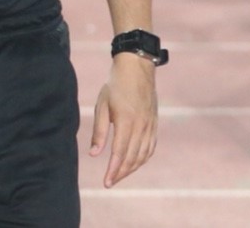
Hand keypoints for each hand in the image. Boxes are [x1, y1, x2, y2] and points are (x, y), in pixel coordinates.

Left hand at [90, 56, 157, 186]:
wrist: (137, 67)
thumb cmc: (116, 85)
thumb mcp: (102, 105)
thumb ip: (99, 131)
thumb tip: (94, 154)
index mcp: (127, 121)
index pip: (120, 153)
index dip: (113, 170)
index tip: (106, 183)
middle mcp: (141, 125)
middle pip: (132, 157)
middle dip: (121, 173)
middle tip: (110, 183)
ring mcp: (150, 124)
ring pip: (143, 154)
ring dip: (132, 168)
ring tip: (120, 175)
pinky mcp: (154, 122)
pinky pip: (151, 146)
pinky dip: (143, 158)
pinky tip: (135, 163)